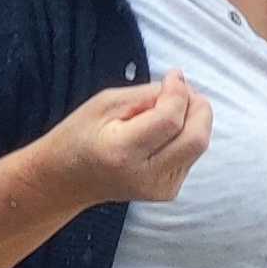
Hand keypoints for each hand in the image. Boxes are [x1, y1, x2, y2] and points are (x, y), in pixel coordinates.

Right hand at [44, 70, 212, 212]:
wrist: (67, 180)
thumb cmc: (80, 136)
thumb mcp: (105, 103)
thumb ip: (146, 94)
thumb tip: (182, 88)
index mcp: (123, 151)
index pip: (171, 121)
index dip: (179, 93)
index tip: (173, 75)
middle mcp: (146, 175)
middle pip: (196, 138)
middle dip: (197, 107)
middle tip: (182, 90)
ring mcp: (159, 188)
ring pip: (199, 145)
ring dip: (193, 120)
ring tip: (169, 109)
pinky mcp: (168, 191)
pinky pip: (192, 156)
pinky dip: (186, 136)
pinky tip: (164, 132)